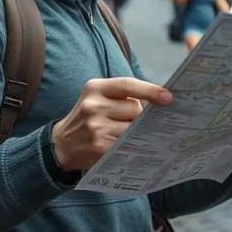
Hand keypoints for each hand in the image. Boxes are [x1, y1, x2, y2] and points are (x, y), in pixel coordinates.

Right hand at [51, 78, 172, 171]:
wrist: (62, 145)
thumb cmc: (88, 118)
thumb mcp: (97, 98)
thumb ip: (123, 95)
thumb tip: (160, 100)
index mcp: (95, 88)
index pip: (127, 85)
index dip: (151, 90)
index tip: (169, 97)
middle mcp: (93, 106)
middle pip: (135, 108)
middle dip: (140, 115)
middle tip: (134, 121)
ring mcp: (96, 127)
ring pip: (133, 128)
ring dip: (137, 132)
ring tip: (129, 134)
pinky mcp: (100, 147)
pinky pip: (127, 144)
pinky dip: (132, 145)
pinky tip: (130, 145)